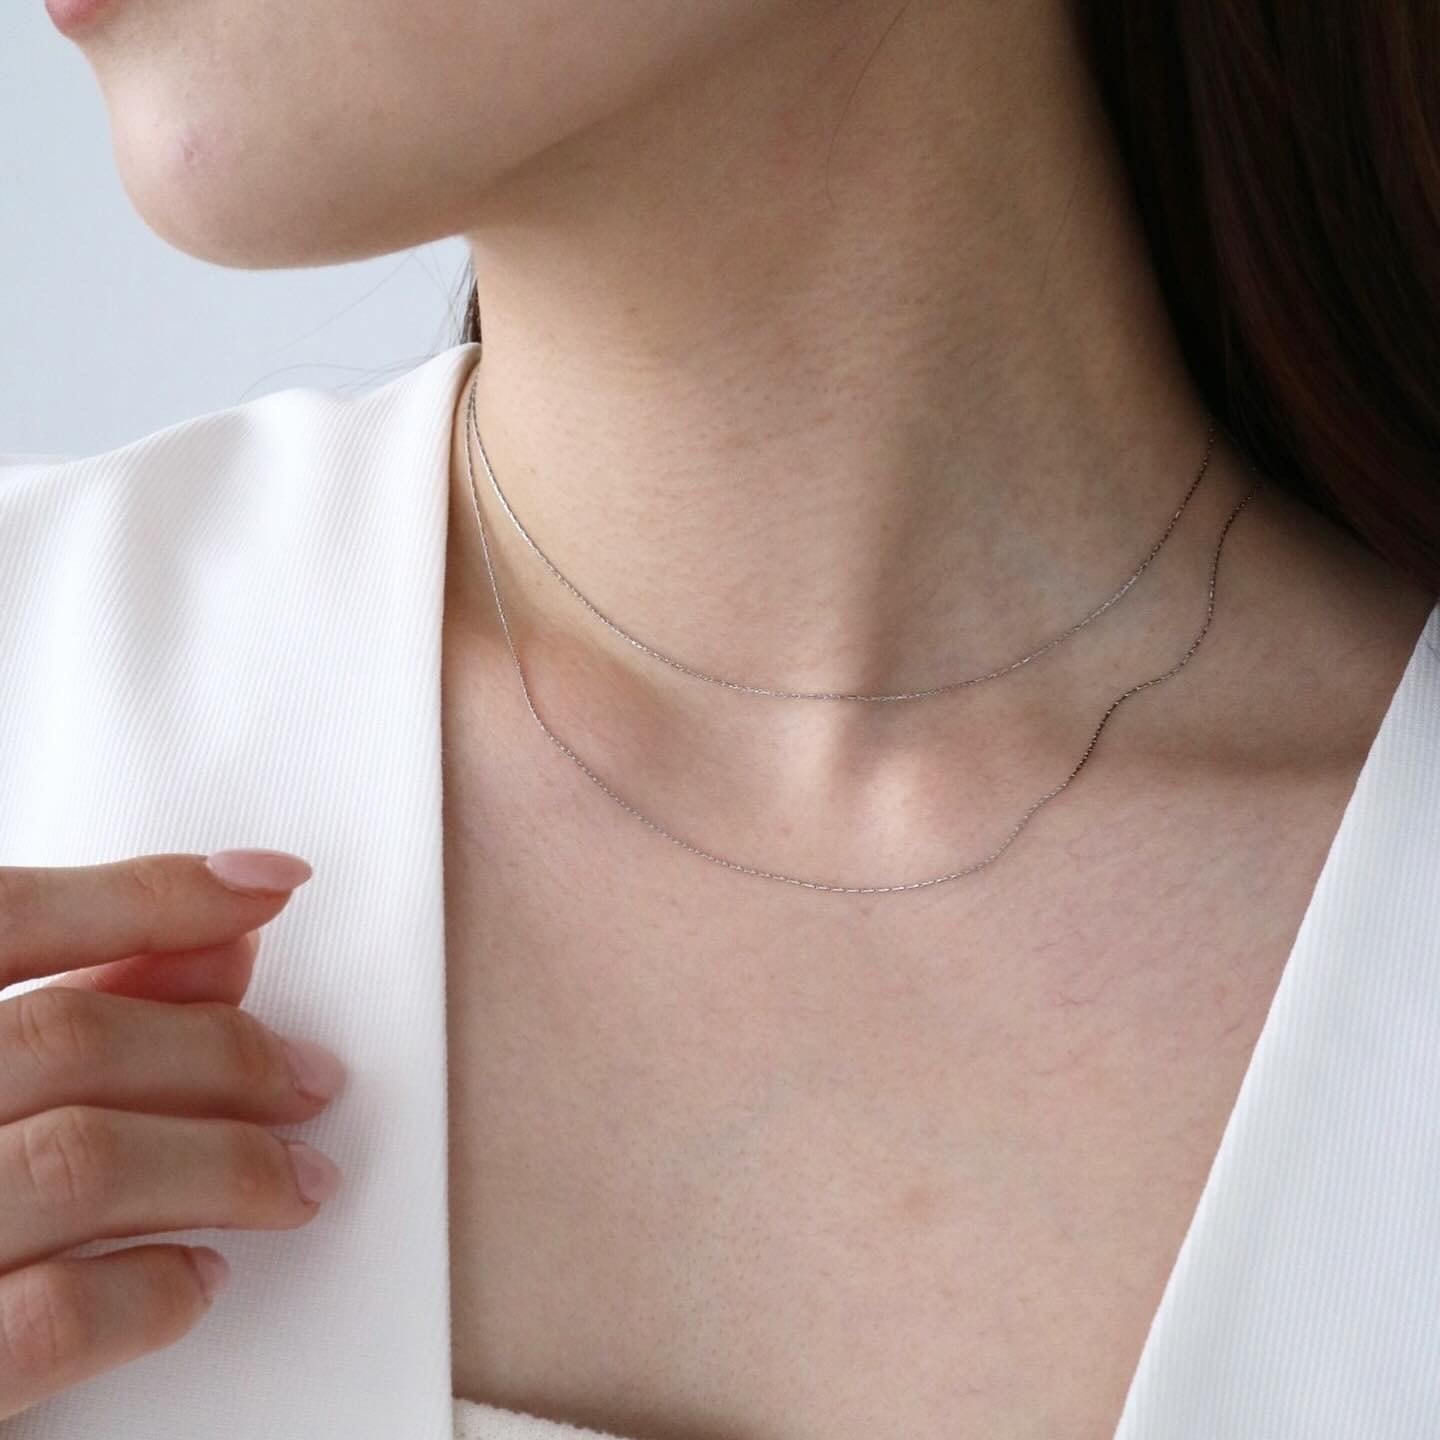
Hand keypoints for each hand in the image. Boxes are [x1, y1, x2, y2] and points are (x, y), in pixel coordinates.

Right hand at [0, 849, 344, 1421]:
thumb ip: (77, 1000)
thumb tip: (227, 944)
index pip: (5, 916)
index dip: (154, 892)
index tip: (273, 883)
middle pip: (70, 1040)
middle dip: (223, 1051)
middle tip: (310, 1079)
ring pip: (83, 1162)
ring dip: (228, 1166)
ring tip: (297, 1182)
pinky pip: (52, 1316)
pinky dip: (152, 1289)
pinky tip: (198, 1277)